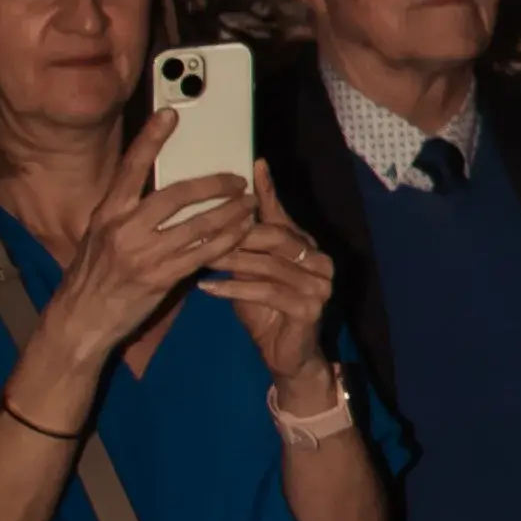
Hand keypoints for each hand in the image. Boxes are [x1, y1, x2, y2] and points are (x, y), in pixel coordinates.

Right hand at [43, 113, 247, 372]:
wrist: (81, 320)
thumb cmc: (93, 275)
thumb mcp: (99, 235)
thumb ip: (126, 212)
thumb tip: (155, 188)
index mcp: (107, 212)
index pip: (131, 167)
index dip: (151, 139)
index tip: (169, 115)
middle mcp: (124, 229)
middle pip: (175, 195)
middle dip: (212, 185)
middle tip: (236, 179)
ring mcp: (143, 255)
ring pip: (196, 226)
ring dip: (228, 213)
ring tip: (248, 204)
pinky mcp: (160, 278)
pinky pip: (202, 255)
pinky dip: (225, 242)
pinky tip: (241, 233)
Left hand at [195, 161, 343, 387]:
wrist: (288, 356)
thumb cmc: (266, 309)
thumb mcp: (252, 270)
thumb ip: (247, 240)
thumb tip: (227, 206)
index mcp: (308, 246)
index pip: (283, 215)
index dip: (268, 191)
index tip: (254, 164)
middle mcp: (320, 261)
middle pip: (275, 238)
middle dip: (237, 235)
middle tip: (202, 232)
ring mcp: (319, 286)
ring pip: (268, 265)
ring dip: (231, 262)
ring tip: (200, 259)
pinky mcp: (310, 309)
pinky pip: (266, 292)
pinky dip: (233, 289)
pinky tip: (207, 288)